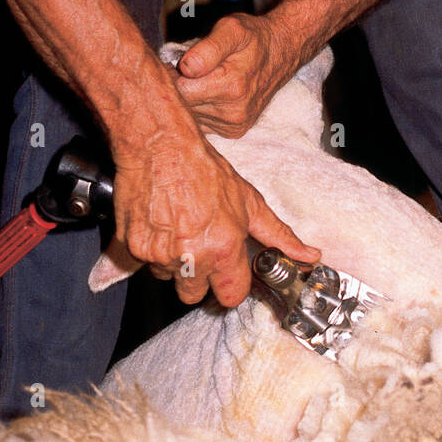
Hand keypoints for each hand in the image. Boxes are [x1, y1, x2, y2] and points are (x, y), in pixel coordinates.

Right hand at [113, 117, 319, 305]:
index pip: (231, 296)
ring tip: (179, 229)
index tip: (229, 273)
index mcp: (222, 247)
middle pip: (194, 295)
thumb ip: (278, 235)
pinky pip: (143, 265)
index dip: (232, 284)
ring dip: (174, 263)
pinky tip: (161, 225)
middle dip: (200, 277)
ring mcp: (157, 255)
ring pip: (168, 279)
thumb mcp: (248, 200)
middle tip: (201, 247)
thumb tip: (309, 256)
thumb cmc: (203, 168)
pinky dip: (150, 250)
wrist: (158, 145)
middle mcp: (190, 257)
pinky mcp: (131, 248)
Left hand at [171, 12, 295, 136]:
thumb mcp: (231, 29)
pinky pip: (201, 123)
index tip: (178, 61)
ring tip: (204, 80)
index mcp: (231, 86)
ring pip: (191, 116)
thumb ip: (208, 48)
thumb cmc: (252, 37)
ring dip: (190, 99)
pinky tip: (209, 93)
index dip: (172, 74)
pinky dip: (200, 109)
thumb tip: (186, 67)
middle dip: (181, 86)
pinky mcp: (233, 132)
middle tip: (192, 69)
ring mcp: (234, 125)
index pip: (179, 90)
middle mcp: (233, 112)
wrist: (281, 52)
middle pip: (183, 105)